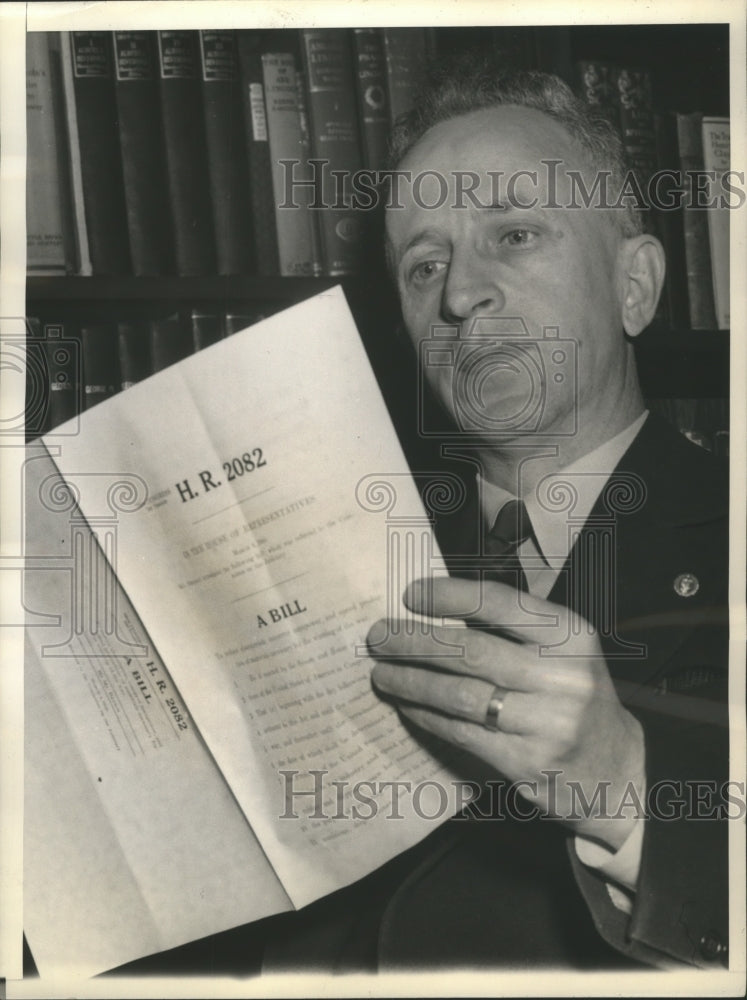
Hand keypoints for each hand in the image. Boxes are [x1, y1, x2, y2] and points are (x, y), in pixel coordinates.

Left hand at [368, 577, 644, 850]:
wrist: (616, 770)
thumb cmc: (572, 697)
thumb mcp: (562, 651)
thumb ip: (512, 629)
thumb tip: (434, 610)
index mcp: (570, 635)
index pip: (500, 603)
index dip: (450, 595)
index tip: (410, 593)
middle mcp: (562, 676)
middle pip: (471, 651)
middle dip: (414, 641)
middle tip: (378, 636)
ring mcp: (546, 722)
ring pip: (460, 694)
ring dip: (411, 681)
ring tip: (381, 672)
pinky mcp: (526, 762)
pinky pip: (461, 732)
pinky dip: (426, 715)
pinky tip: (407, 705)